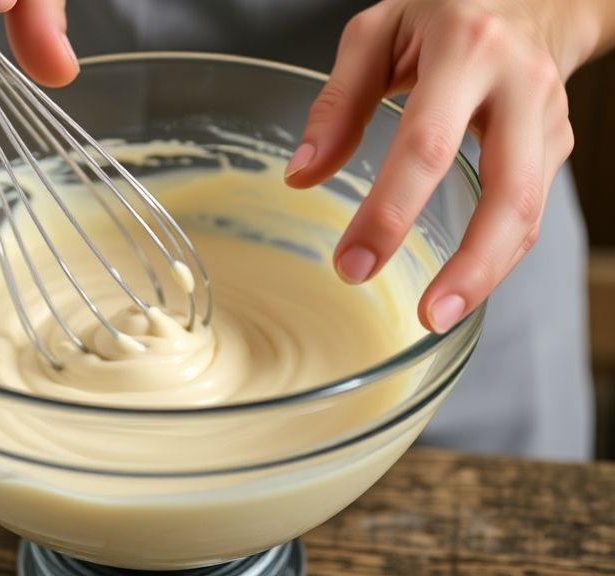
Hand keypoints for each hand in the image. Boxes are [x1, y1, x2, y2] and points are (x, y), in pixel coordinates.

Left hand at [285, 0, 607, 332]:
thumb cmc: (446, 11)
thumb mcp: (377, 33)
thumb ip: (338, 102)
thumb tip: (301, 174)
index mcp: (466, 49)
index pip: (425, 145)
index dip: (389, 212)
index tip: (352, 264)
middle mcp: (518, 85)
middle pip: (508, 192)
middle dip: (470, 265)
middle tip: (429, 315)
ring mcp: (548, 118)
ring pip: (530, 211)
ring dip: (489, 272)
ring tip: (441, 314)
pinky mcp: (557, 145)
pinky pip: (530, 210)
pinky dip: (498, 253)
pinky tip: (463, 282)